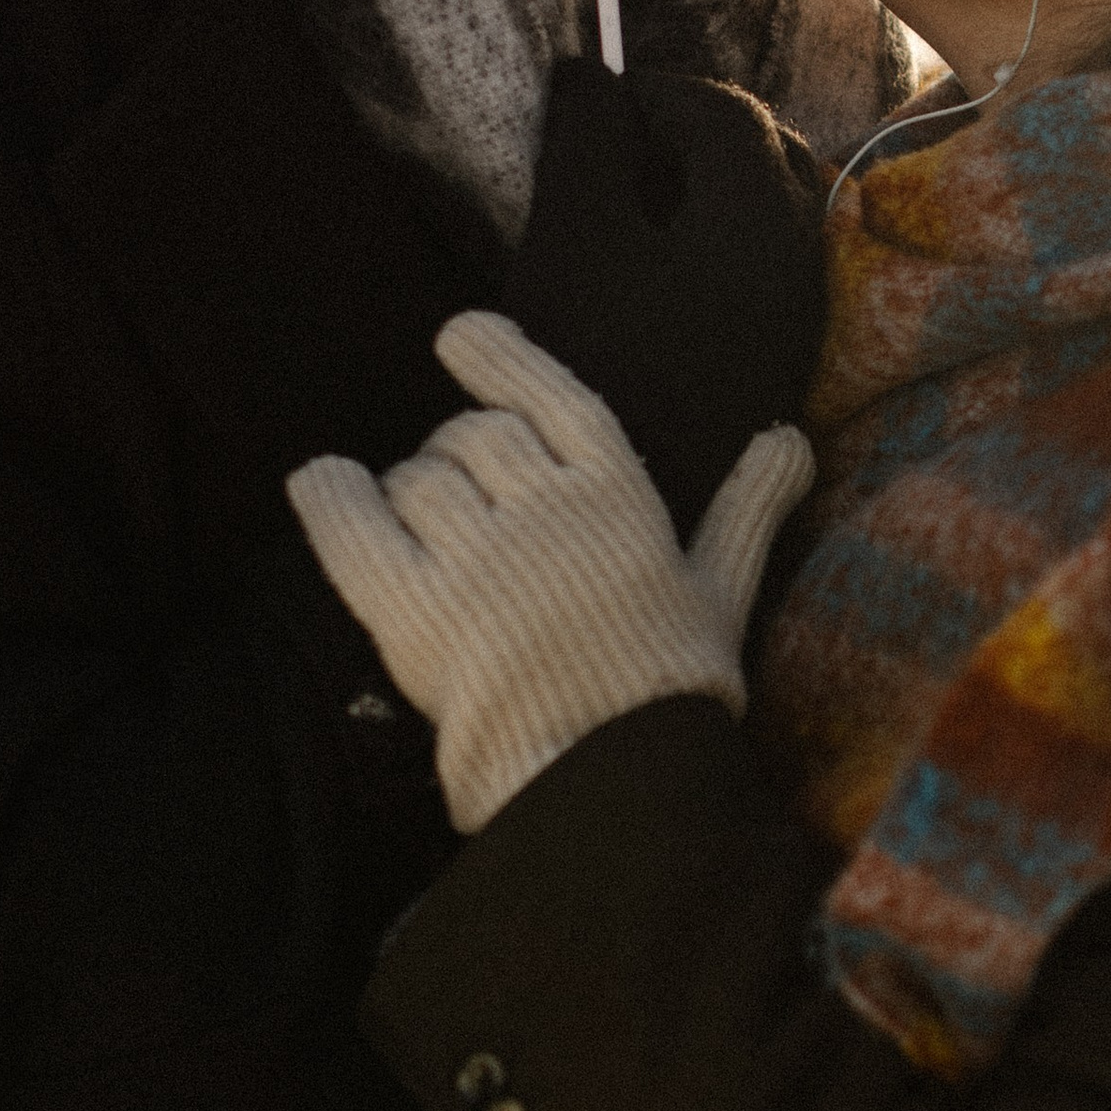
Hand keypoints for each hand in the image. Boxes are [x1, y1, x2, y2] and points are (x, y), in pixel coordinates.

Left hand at [286, 312, 814, 834]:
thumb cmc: (671, 688)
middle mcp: (544, 509)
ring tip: (414, 530)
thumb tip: (789, 437)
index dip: (501, 357)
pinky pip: (352, 521)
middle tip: (454, 495)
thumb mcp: (721, 590)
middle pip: (473, 436)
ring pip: (416, 478)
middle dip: (455, 453)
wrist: (610, 776)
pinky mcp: (412, 609)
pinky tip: (321, 481)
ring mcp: (476, 556)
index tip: (459, 334)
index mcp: (617, 495)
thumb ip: (747, 507)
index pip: (550, 395)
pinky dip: (330, 493)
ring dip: (405, 491)